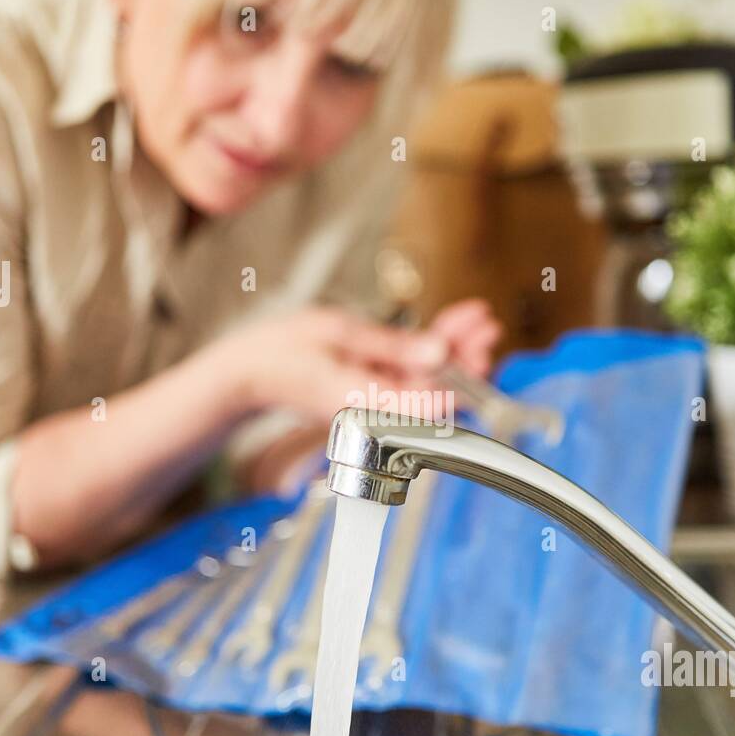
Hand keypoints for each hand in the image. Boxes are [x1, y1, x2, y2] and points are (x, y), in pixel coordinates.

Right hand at [218, 303, 498, 424]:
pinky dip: (429, 357)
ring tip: (476, 322)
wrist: (248, 372)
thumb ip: (391, 346)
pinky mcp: (371, 401)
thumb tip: (437, 352)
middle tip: (486, 327)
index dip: (458, 380)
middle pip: (432, 392)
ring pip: (426, 385)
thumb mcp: (338, 333)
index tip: (479, 350)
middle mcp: (370, 414)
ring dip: (452, 353)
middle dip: (463, 358)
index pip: (423, 402)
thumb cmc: (281, 351)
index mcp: (359, 402)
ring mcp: (371, 410)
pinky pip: (409, 381)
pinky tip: (447, 332)